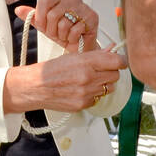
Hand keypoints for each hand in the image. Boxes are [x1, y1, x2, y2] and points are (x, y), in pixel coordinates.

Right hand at [4, 49, 126, 112]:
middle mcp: (88, 78)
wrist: (35, 88)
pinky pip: (98, 98)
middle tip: (101, 70)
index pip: (117, 61)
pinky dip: (94, 94)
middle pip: (115, 75)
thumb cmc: (51, 70)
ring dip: (104, 83)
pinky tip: (82, 89)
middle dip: (111, 72)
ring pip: (109, 88)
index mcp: (86, 62)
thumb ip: (94, 55)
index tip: (119, 61)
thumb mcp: (72, 56)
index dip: (120, 61)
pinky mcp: (84, 104)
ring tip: (90, 80)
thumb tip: (111, 51)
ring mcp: (87, 93)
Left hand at [15, 0, 98, 51]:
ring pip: (64, 24)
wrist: (80, 46)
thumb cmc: (63, 33)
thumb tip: (18, 10)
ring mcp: (84, 7)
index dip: (40, 17)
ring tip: (66, 35)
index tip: (43, 25)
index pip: (44, 1)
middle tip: (57, 33)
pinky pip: (75, 30)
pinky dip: (72, 38)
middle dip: (52, 30)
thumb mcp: (44, 24)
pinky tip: (75, 36)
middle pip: (52, 14)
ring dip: (62, 35)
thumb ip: (32, 16)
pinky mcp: (92, 18)